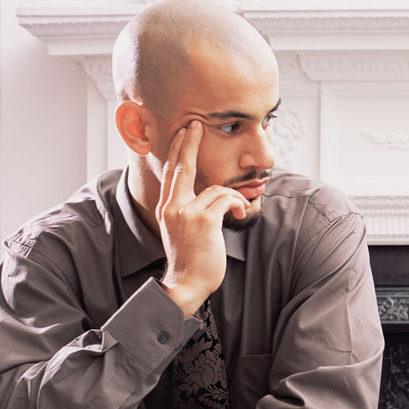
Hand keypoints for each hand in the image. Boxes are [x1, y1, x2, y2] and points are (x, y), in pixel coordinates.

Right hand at [156, 121, 249, 315]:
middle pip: (183, 167)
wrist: (186, 284)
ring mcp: (187, 213)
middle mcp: (173, 207)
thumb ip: (189, 210)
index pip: (172, 173)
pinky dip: (238, 204)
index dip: (178, 150)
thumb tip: (208, 196)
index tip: (184, 132)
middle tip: (196, 124)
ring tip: (240, 209)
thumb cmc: (190, 260)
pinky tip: (240, 214)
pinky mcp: (204, 221)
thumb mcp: (183, 230)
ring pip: (216, 188)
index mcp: (167, 208)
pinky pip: (226, 199)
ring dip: (234, 197)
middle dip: (190, 143)